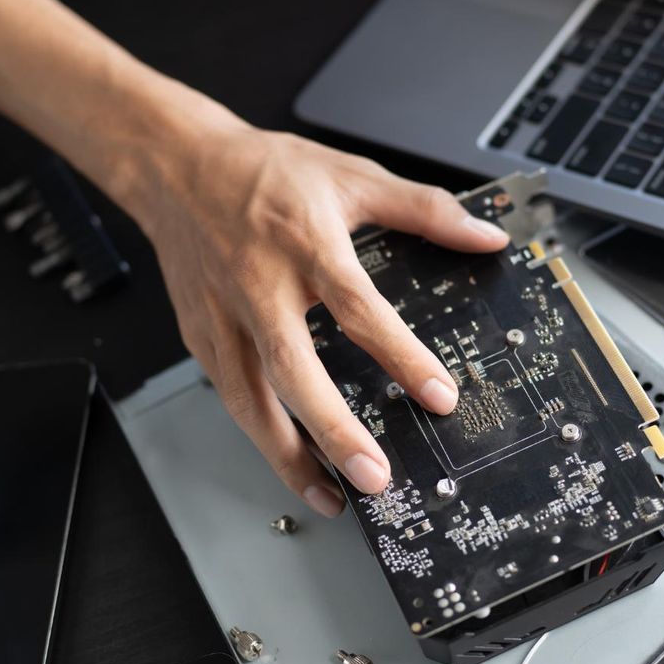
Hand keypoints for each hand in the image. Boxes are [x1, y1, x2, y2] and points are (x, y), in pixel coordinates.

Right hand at [125, 111, 510, 515]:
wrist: (178, 166)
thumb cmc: (264, 172)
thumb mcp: (352, 176)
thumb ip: (424, 209)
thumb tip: (485, 235)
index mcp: (306, 245)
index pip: (359, 309)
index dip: (400, 355)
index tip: (438, 395)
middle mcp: (260, 287)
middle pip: (295, 370)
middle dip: (334, 431)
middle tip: (374, 477)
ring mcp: (224, 317)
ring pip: (251, 400)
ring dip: (291, 456)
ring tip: (332, 497)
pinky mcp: (201, 337)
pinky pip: (232, 396)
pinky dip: (261, 435)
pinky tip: (291, 461)